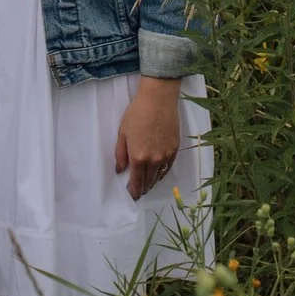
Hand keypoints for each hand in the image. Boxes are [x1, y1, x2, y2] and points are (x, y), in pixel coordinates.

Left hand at [114, 77, 182, 198]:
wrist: (158, 100)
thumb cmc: (137, 114)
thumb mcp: (122, 133)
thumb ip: (120, 154)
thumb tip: (120, 170)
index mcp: (138, 157)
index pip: (136, 181)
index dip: (134, 190)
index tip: (132, 195)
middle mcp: (154, 160)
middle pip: (148, 181)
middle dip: (143, 188)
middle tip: (139, 192)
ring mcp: (166, 155)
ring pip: (159, 176)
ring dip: (153, 182)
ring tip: (148, 185)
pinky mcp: (175, 149)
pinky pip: (168, 167)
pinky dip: (162, 173)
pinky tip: (159, 173)